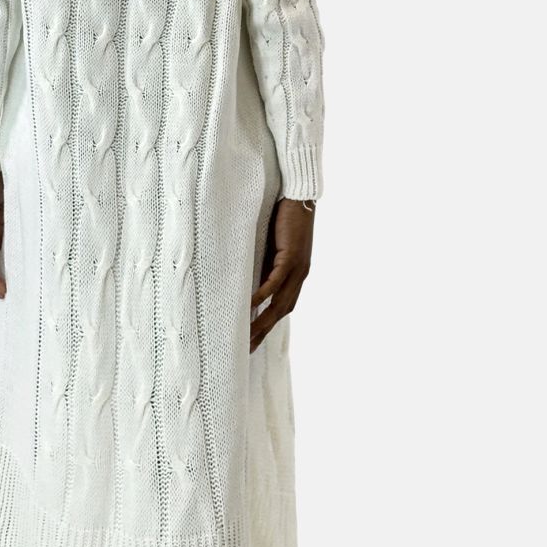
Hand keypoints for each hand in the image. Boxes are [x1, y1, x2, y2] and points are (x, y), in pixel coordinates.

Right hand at [249, 198, 314, 352]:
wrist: (299, 197)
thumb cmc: (284, 219)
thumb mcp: (272, 248)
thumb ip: (264, 266)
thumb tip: (248, 281)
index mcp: (296, 277)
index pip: (282, 308)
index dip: (268, 326)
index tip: (253, 342)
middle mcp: (299, 277)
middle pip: (281, 312)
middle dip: (264, 332)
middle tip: (247, 349)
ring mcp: (297, 269)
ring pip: (280, 302)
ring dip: (263, 321)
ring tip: (247, 334)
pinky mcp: (292, 257)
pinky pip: (276, 281)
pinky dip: (264, 295)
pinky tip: (251, 305)